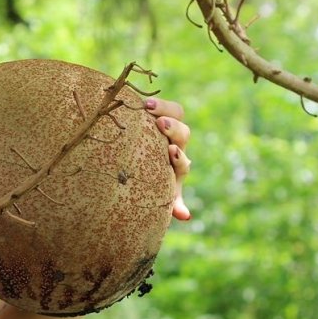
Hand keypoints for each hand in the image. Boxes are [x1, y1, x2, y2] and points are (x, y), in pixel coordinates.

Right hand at [146, 97, 191, 220]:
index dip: (179, 157)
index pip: (183, 161)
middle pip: (183, 133)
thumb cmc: (143, 187)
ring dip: (164, 109)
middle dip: (174, 129)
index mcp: (176, 166)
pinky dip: (152, 102)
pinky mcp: (152, 113)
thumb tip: (185, 217)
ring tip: (146, 108)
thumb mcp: (157, 195)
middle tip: (161, 125)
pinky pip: (158, 104)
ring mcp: (164, 126)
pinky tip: (137, 101)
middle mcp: (174, 144)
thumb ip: (172, 202)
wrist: (131, 168)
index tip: (170, 152)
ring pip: (175, 113)